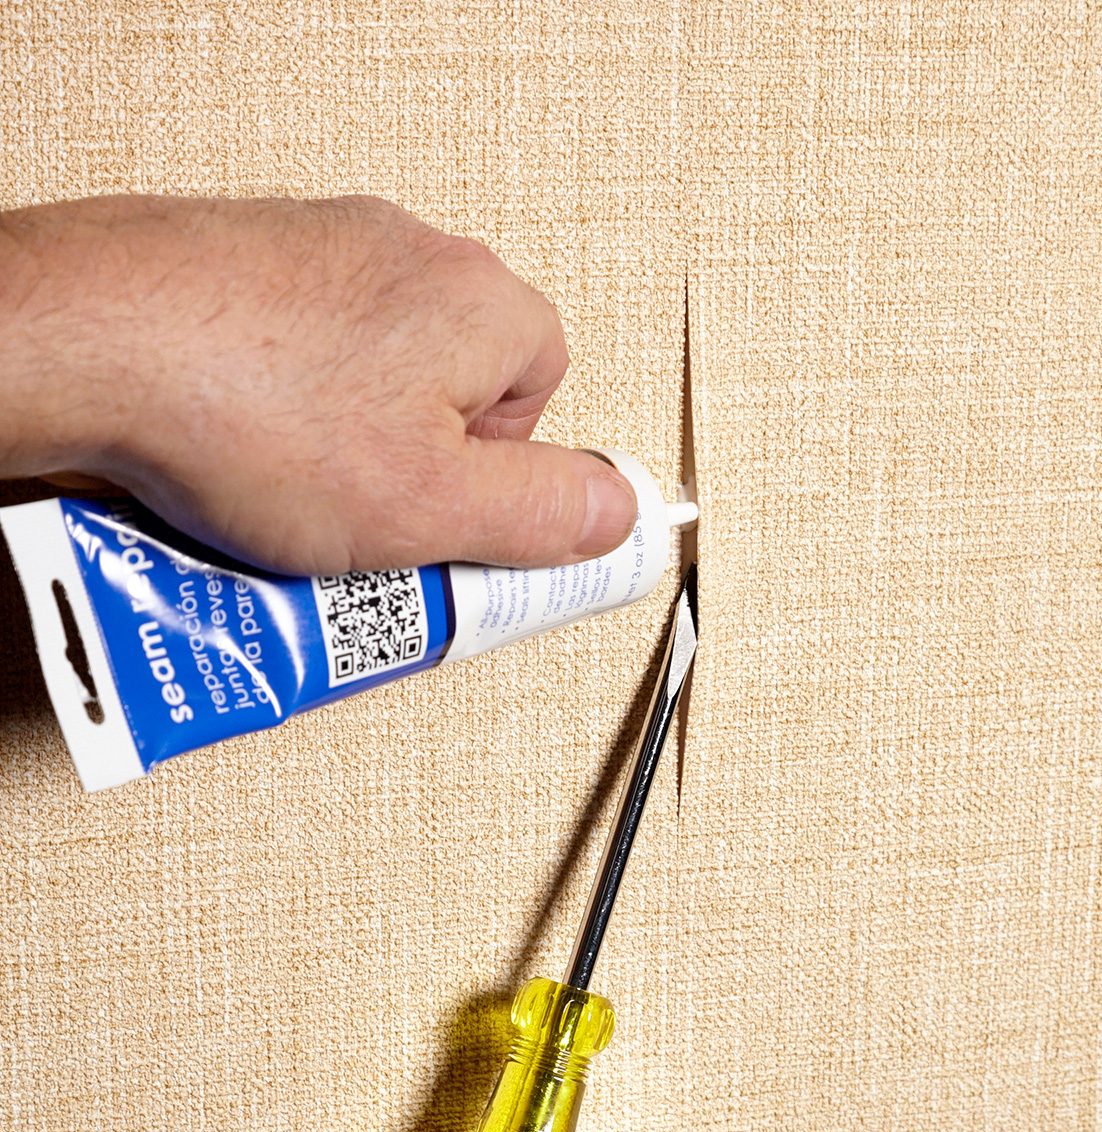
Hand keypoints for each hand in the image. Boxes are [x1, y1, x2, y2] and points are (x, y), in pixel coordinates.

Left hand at [0, 195, 636, 572]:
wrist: (87, 339)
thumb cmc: (251, 414)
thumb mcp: (431, 506)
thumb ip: (545, 513)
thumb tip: (616, 511)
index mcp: (483, 305)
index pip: (543, 397)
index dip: (494, 476)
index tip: (446, 517)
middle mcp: (414, 255)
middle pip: (456, 386)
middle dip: (419, 460)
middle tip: (368, 516)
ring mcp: (328, 245)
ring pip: (375, 373)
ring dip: (348, 438)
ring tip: (291, 490)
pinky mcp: (254, 256)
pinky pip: (304, 352)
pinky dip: (284, 404)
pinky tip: (243, 447)